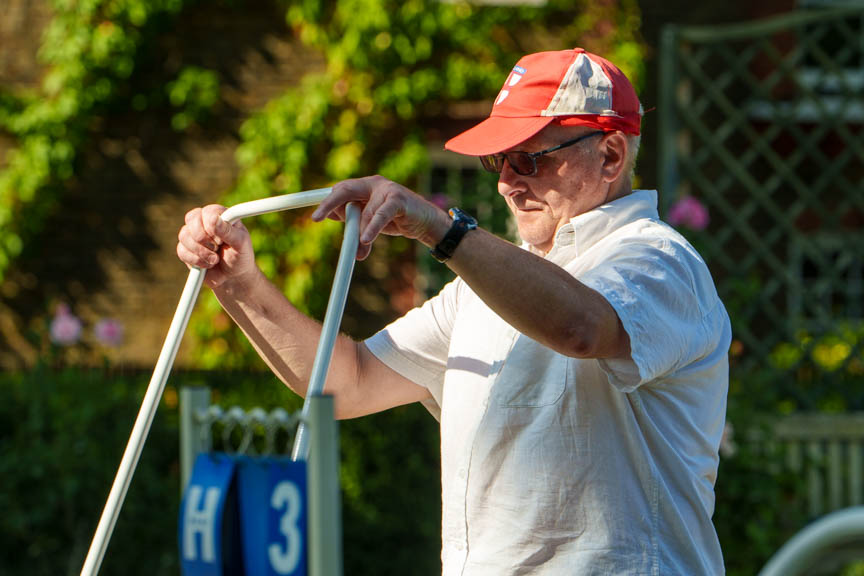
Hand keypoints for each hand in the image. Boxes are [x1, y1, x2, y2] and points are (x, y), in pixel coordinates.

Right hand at [177, 205, 258, 288]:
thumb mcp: (240, 244)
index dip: (211, 226)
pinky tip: (208, 264)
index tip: (221, 240)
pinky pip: (181, 251)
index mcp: (221, 215)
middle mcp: (205, 221)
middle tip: (217, 248)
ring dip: (201, 251)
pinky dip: (196, 260)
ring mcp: (193, 234)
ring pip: (184, 235)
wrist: (233, 277)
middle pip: (191, 218)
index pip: (208, 211)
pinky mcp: (186, 249)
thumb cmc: (240, 257)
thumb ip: (228, 231)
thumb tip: (213, 219)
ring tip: (215, 259)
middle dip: (203, 238)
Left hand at [311, 175, 450, 259]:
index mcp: (365, 187)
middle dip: (329, 204)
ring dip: (358, 232)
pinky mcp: (398, 200)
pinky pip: (380, 215)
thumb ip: (354, 218)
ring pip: (363, 211)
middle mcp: (374, 183)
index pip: (341, 190)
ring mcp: (387, 190)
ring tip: (359, 250)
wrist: (426, 224)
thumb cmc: (397, 220)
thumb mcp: (371, 220)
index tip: (315, 216)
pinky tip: (365, 239)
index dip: (326, 201)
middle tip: (317, 218)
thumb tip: (332, 216)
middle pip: (345, 190)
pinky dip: (372, 228)